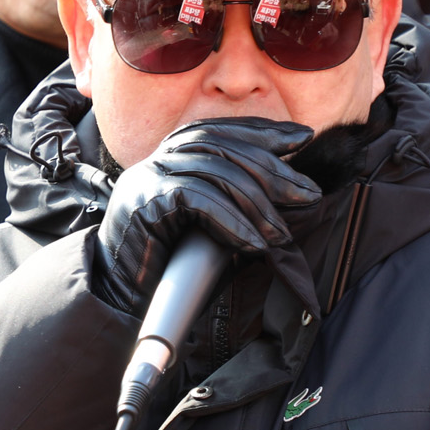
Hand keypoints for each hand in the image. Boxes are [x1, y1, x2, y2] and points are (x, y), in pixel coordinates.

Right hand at [94, 118, 318, 315]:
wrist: (120, 299)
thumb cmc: (170, 267)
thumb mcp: (213, 228)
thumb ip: (239, 205)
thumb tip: (292, 193)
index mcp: (171, 156)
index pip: (221, 129)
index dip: (263, 131)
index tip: (304, 137)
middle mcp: (156, 159)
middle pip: (222, 145)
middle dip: (273, 169)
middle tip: (308, 193)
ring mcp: (147, 177)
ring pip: (214, 171)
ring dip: (257, 204)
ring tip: (282, 233)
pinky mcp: (144, 202)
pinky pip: (198, 200)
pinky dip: (232, 222)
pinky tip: (255, 244)